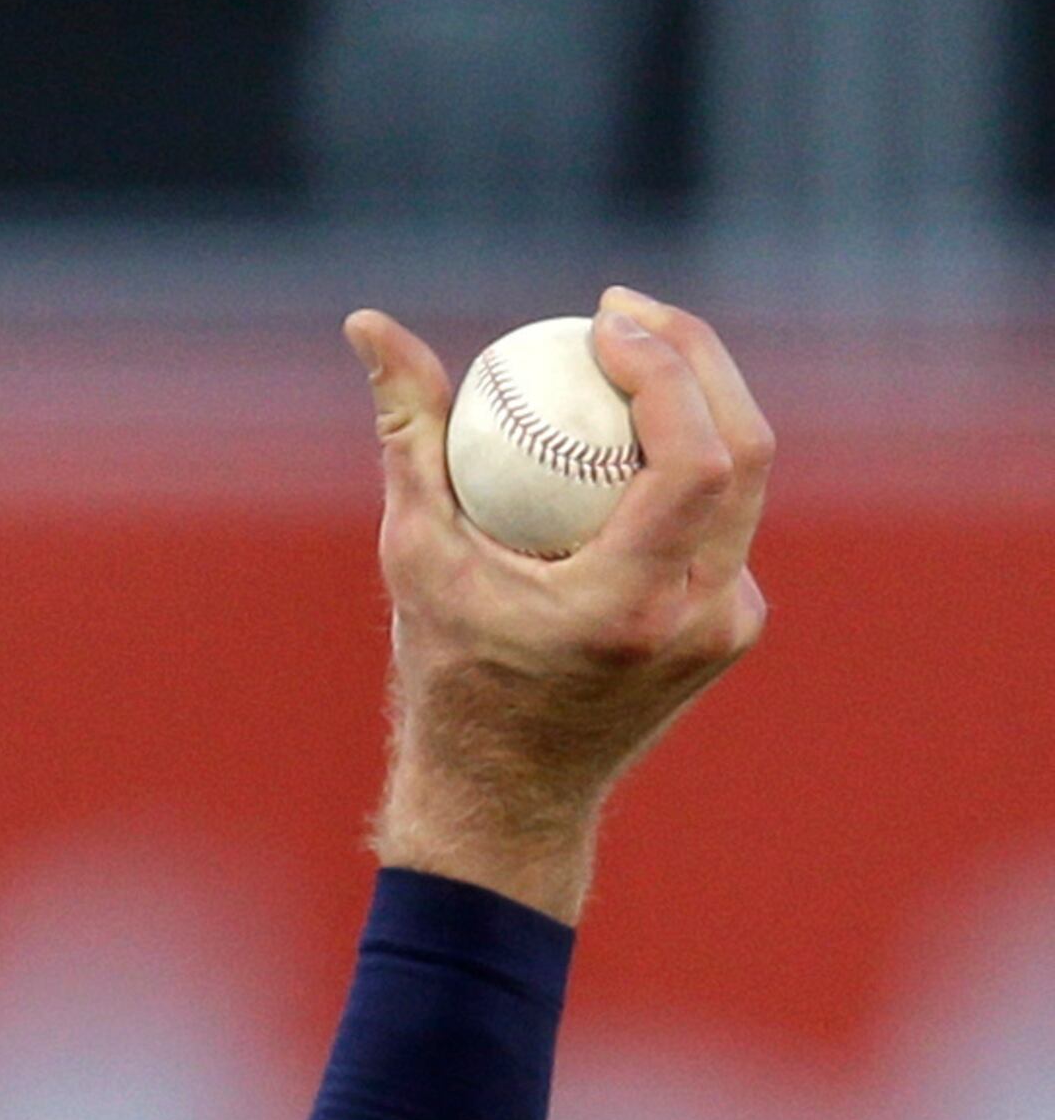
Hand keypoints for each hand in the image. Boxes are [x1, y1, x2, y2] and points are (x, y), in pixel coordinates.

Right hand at [346, 288, 771, 922]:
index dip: (667, 369)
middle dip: (695, 356)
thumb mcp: (416, 559)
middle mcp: (697, 619)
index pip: (693, 456)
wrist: (501, 804)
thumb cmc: (444, 685)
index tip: (606, 323)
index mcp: (627, 610)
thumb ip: (408, 437)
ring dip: (701, 400)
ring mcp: (728, 625)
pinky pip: (726, 519)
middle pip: (744, 446)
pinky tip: (636, 440)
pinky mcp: (733, 626)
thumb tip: (371, 326)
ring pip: (748, 477)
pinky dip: (689, 465)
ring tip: (636, 358)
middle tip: (626, 315)